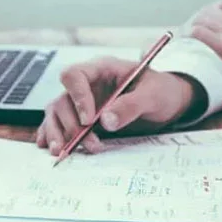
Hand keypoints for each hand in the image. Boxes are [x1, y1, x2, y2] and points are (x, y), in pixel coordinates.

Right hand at [36, 57, 202, 154]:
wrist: (168, 102)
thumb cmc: (161, 91)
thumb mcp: (153, 95)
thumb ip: (131, 105)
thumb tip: (106, 121)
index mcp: (103, 69)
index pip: (75, 75)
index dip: (77, 97)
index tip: (89, 120)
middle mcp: (88, 84)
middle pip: (63, 99)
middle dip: (72, 124)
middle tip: (91, 144)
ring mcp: (83, 101)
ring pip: (57, 113)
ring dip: (58, 133)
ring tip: (62, 152)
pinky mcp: (83, 117)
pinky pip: (60, 123)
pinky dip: (54, 135)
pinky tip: (53, 147)